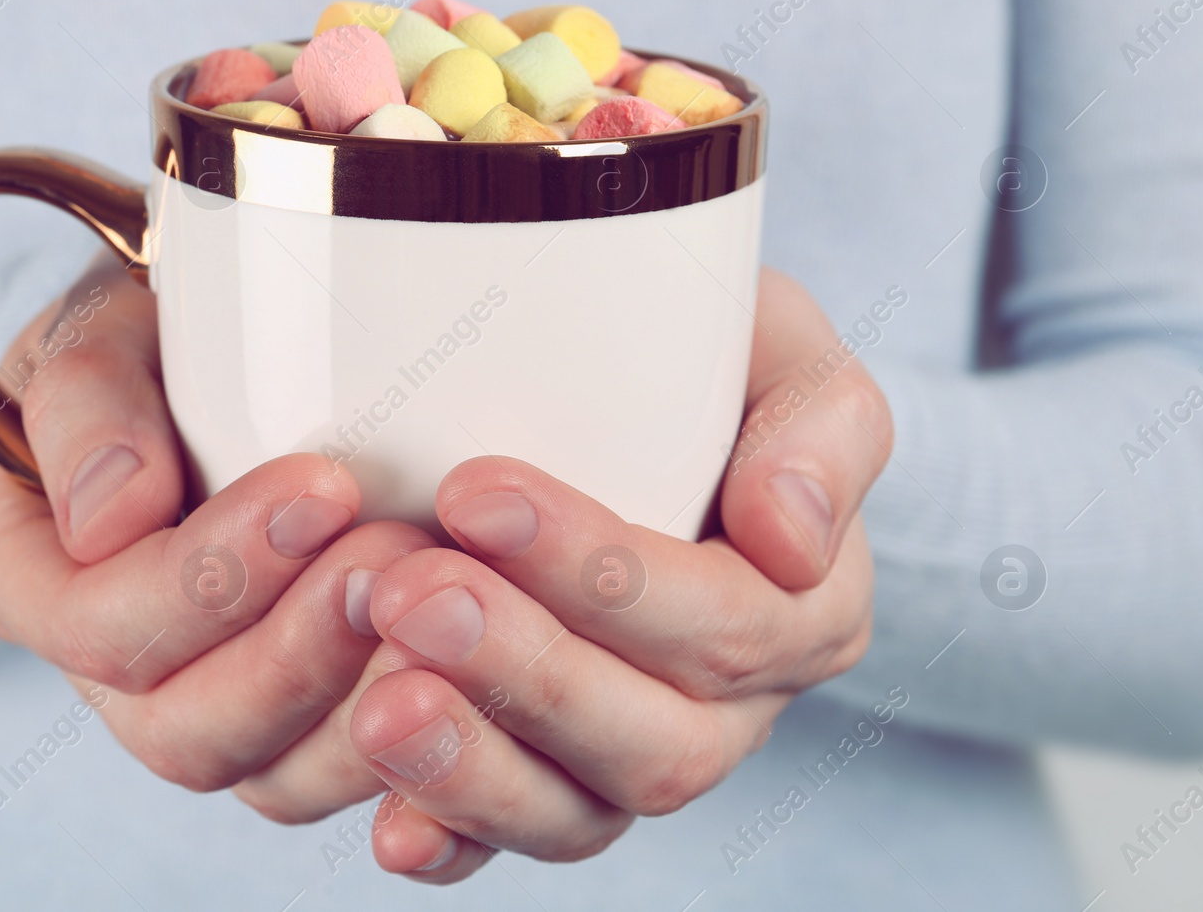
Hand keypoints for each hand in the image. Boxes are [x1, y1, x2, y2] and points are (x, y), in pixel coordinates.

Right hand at [0, 259, 431, 797]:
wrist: (230, 365)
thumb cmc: (153, 337)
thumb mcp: (95, 327)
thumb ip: (83, 399)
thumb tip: (110, 516)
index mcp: (31, 582)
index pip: (98, 623)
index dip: (207, 576)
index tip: (321, 486)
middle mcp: (108, 674)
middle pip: (181, 729)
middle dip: (294, 655)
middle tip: (392, 560)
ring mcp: (205, 712)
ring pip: (271, 776)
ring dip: (361, 708)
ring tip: (446, 613)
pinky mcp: (295, 731)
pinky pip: (345, 776)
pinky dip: (411, 742)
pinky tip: (474, 680)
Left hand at [346, 268, 891, 880]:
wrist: (623, 390)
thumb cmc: (701, 358)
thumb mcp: (782, 355)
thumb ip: (821, 427)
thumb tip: (790, 539)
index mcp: (806, 612)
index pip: (723, 623)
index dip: (602, 573)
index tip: (477, 492)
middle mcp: (730, 713)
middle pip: (652, 741)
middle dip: (525, 672)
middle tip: (408, 591)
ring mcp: (630, 761)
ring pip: (576, 814)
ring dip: (474, 768)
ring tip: (380, 706)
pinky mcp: (546, 785)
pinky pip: (504, 847)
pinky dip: (449, 841)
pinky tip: (389, 829)